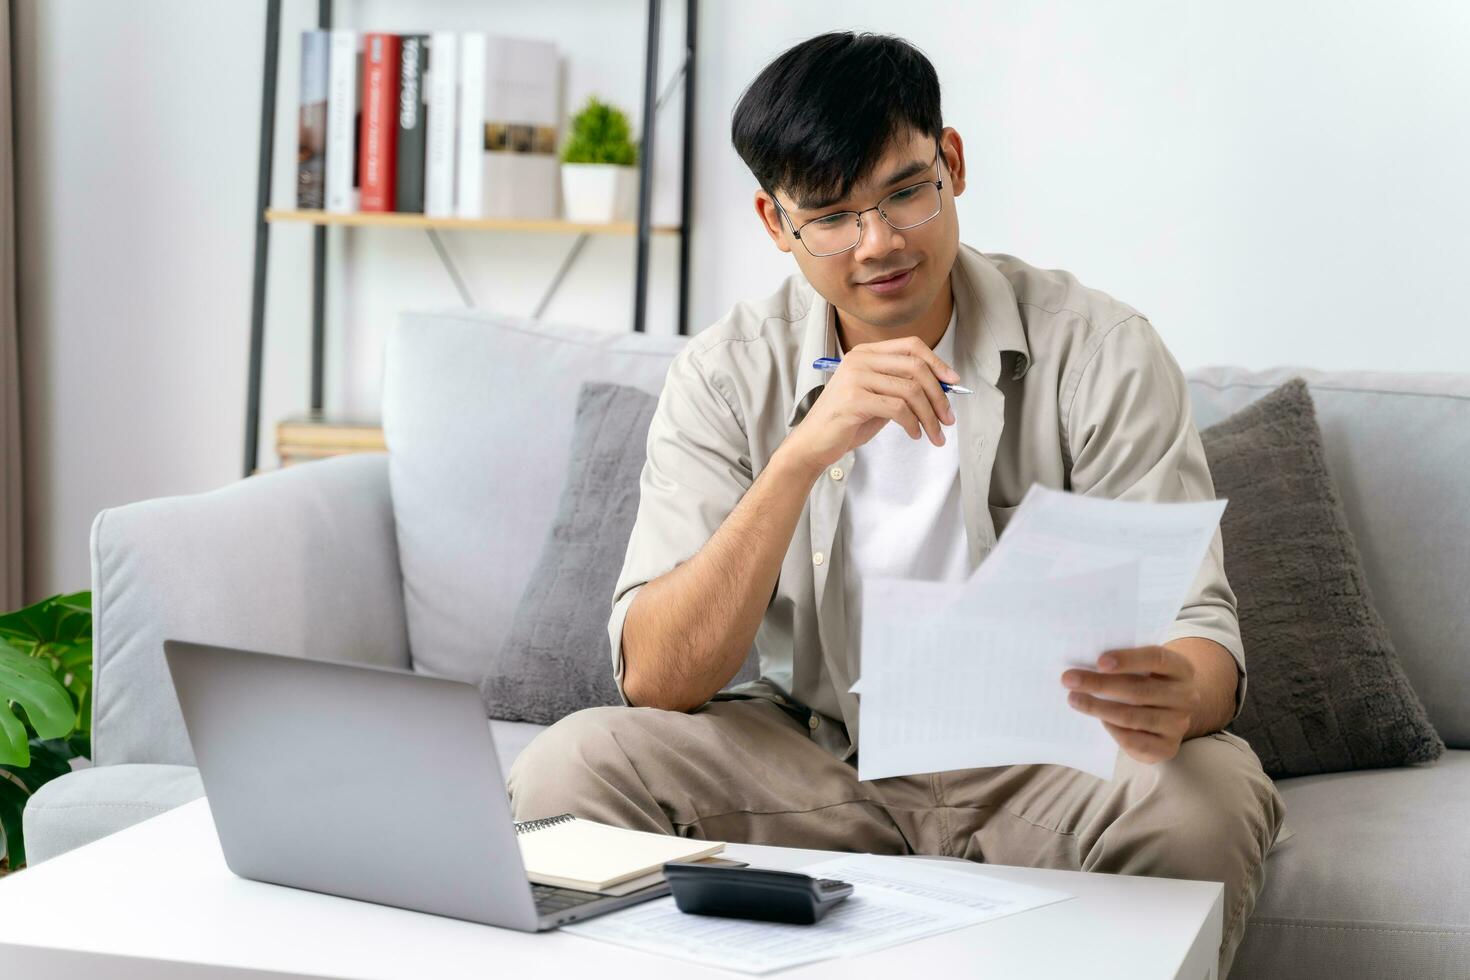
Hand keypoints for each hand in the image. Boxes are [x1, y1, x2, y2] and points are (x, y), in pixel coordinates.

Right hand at [785, 335, 959, 471]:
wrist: (814, 443)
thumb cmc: (847, 421)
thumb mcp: (877, 397)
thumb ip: (902, 387)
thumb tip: (941, 388)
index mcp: (865, 353)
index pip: (911, 345)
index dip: (937, 362)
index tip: (953, 382)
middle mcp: (860, 359)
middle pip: (916, 367)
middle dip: (938, 395)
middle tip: (948, 418)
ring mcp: (855, 377)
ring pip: (911, 390)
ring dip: (929, 416)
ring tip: (934, 433)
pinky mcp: (854, 399)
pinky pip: (898, 408)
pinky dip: (913, 424)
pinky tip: (915, 434)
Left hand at [1061, 645, 1201, 763]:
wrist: (1168, 712)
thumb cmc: (1146, 680)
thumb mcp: (1143, 667)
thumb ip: (1124, 662)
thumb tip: (1084, 659)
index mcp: (1181, 668)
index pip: (1157, 658)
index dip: (1128, 659)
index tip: (1099, 662)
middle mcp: (1186, 696)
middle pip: (1139, 690)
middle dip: (1100, 684)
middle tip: (1069, 679)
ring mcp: (1179, 724)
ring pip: (1133, 717)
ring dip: (1098, 708)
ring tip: (1074, 699)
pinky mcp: (1168, 747)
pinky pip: (1135, 741)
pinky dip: (1113, 730)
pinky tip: (1098, 720)